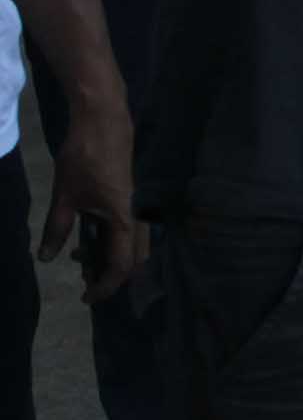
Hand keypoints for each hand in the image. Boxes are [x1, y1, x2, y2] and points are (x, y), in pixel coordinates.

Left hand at [39, 87, 139, 303]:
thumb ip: (57, 230)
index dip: (104, 286)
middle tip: (83, 281)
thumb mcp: (64, 196)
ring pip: (132, 246)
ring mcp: (138, 207)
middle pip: (134, 260)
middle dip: (111, 276)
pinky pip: (128, 231)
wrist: (103, 122)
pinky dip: (111, 242)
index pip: (121, 266)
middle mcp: (138, 217)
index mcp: (124, 220)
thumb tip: (46, 259)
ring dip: (110, 258)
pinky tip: (88, 237)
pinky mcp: (132, 199)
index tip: (84, 298)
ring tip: (79, 257)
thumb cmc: (83, 159)